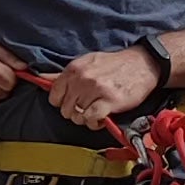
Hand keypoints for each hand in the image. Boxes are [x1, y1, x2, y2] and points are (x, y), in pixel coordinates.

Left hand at [45, 44, 161, 129]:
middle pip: (65, 109)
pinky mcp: (109, 101)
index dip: (62, 102)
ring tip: (95, 112)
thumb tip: (42, 78)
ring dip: (86, 119)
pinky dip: (95, 123)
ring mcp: (96, 90)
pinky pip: (91, 119)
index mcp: (74, 68)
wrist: (142, 64)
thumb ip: (64, 74)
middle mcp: (82, 78)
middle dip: (75, 112)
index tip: (72, 102)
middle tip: (87, 108)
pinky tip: (102, 117)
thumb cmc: (114, 64)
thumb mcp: (87, 62)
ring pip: (77, 116)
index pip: (54, 95)